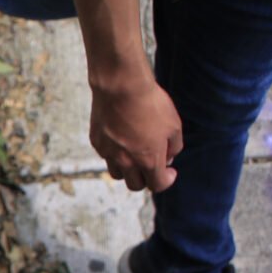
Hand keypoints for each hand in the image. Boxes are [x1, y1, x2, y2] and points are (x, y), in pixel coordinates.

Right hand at [88, 69, 181, 192]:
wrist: (121, 87)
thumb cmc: (151, 104)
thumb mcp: (174, 125)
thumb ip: (174, 147)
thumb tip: (168, 158)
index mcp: (149, 160)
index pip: (157, 185)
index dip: (167, 180)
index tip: (170, 171)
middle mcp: (127, 162)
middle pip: (135, 185)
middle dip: (146, 178)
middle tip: (152, 165)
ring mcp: (109, 153)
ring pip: (118, 174)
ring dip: (128, 170)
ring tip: (135, 154)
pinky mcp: (97, 142)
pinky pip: (106, 156)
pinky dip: (115, 153)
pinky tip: (121, 138)